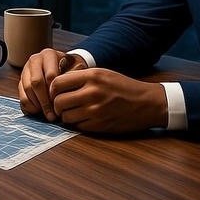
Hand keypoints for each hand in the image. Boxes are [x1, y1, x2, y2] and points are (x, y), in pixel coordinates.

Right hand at [19, 48, 85, 120]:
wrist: (63, 66)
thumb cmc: (71, 69)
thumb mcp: (76, 68)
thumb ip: (73, 76)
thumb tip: (68, 89)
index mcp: (48, 54)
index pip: (50, 75)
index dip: (55, 92)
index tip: (61, 104)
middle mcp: (35, 60)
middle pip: (36, 82)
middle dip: (45, 101)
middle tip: (52, 114)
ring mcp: (26, 70)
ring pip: (27, 90)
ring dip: (37, 105)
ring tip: (48, 114)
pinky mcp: (21, 81)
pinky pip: (21, 96)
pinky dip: (30, 106)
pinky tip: (40, 111)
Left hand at [48, 68, 166, 132]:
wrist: (147, 103)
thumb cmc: (123, 86)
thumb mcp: (102, 73)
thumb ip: (80, 77)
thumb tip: (55, 84)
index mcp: (92, 76)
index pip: (57, 83)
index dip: (52, 89)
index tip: (55, 93)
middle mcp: (92, 92)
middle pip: (58, 101)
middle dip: (57, 105)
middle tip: (62, 106)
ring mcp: (95, 111)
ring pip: (65, 116)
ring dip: (66, 116)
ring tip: (74, 111)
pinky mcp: (99, 125)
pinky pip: (77, 126)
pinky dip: (78, 123)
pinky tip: (85, 118)